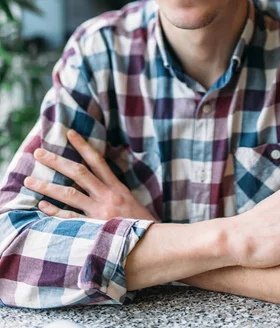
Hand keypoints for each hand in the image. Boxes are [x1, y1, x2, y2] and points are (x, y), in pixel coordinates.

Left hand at [24, 129, 156, 221]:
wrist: (152, 243)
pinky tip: (41, 206)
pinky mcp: (94, 228)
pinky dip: (54, 212)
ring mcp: (99, 212)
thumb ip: (113, 190)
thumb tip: (97, 180)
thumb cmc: (140, 223)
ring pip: (69, 194)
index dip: (83, 145)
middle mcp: (107, 196)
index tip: (69, 133)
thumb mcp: (130, 201)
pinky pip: (69, 218)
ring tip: (30, 180)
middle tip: (39, 152)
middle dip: (57, 161)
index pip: (97, 160)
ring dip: (47, 186)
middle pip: (78, 173)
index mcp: (117, 187)